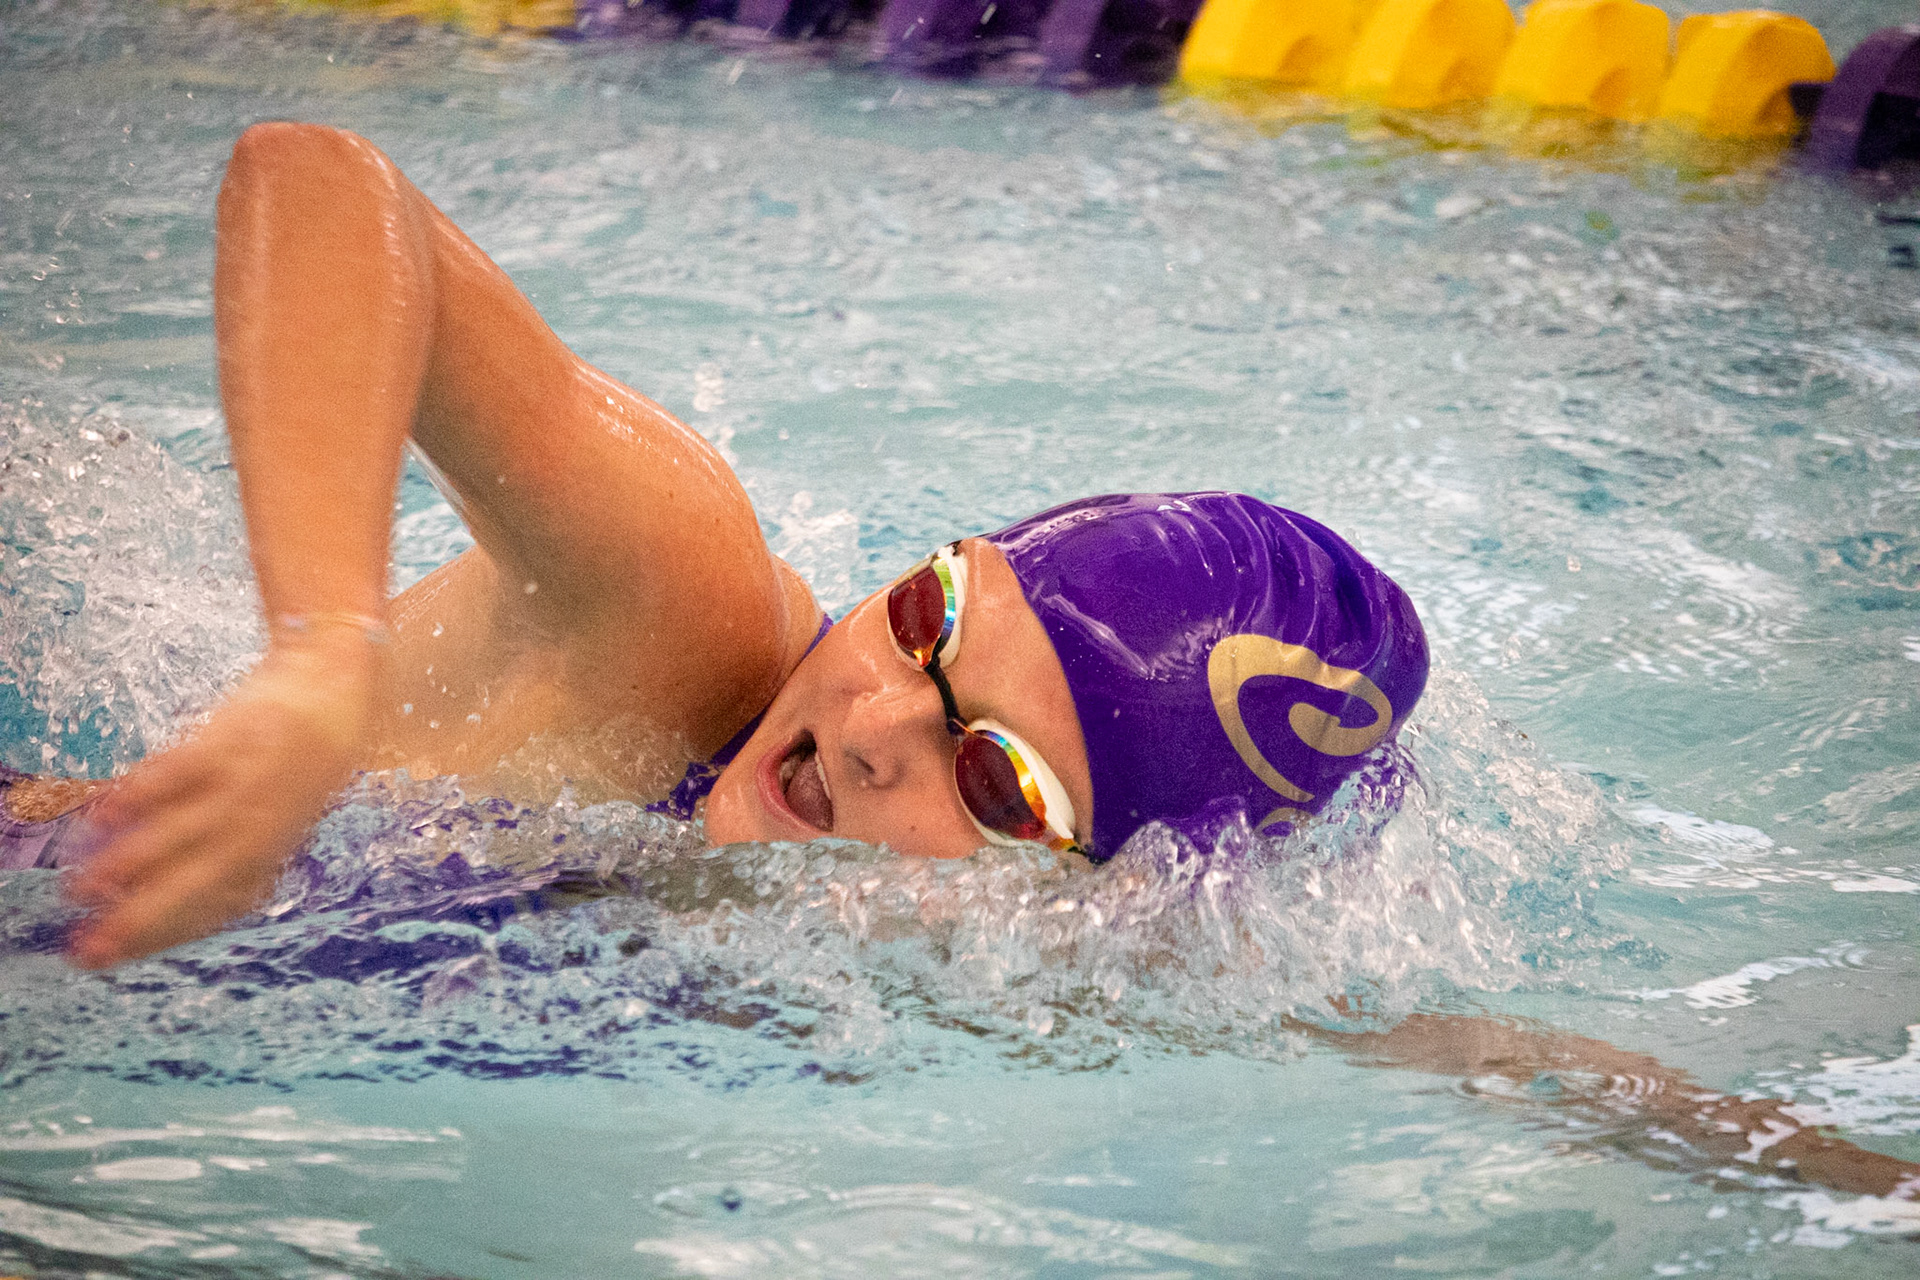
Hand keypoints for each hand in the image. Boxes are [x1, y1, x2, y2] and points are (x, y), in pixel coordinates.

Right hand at [63, 628, 380, 967]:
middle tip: (90, 948)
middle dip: (144, 916)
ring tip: (79, 890)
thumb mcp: (293, 814)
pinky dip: (140, 795)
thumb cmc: (306, 757)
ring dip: (128, 862)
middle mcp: (265, 820)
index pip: (220, 903)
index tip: (118, 955)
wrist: (335, 683)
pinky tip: (101, 818)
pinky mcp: (233, 735)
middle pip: (201, 879)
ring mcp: (249, 778)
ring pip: (185, 830)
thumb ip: (256, 858)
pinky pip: (181, 771)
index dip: (169, 932)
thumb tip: (212, 909)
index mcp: (279, 846)